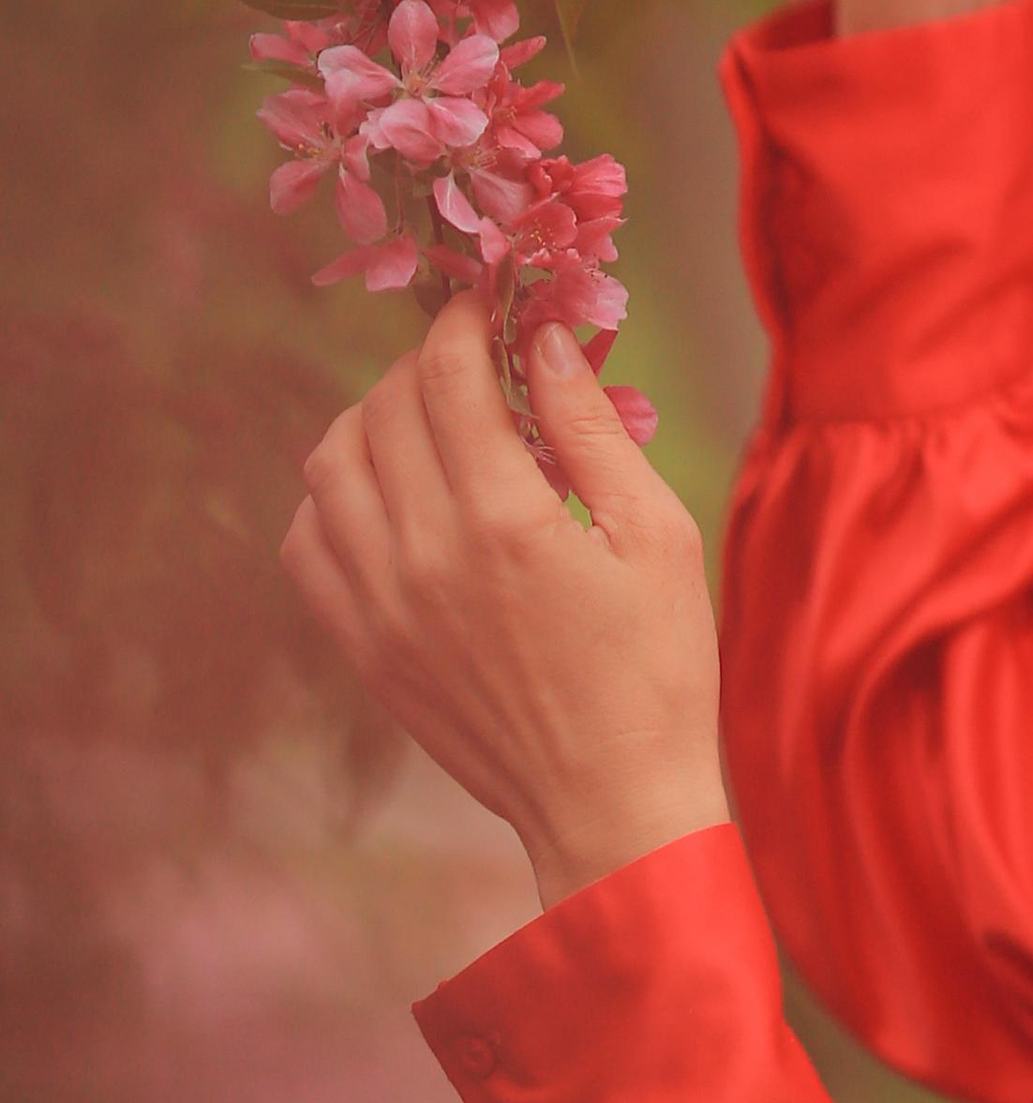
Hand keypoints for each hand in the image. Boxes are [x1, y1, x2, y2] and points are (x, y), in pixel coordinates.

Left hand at [282, 301, 728, 914]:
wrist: (609, 803)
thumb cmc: (657, 669)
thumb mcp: (655, 535)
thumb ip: (591, 429)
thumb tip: (543, 339)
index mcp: (505, 520)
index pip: (449, 376)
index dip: (464, 319)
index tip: (489, 299)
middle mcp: (423, 556)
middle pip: (385, 409)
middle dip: (426, 362)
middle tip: (471, 358)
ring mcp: (380, 606)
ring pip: (329, 466)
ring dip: (371, 419)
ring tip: (426, 419)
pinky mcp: (364, 648)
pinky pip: (306, 543)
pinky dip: (332, 498)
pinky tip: (386, 496)